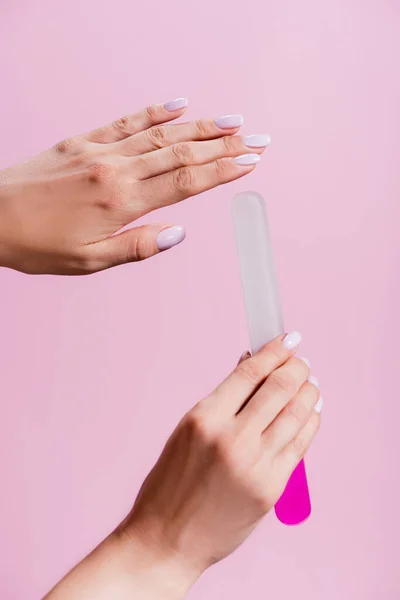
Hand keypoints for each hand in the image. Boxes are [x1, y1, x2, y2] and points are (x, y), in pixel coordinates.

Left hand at [0, 98, 269, 274]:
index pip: (185, 182)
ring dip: (200, 125)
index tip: (250, 163)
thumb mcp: (89, 260)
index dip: (221, 171)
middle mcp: (116, 169)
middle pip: (181, 152)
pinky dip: (155, 111)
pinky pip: (126, 121)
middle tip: (257, 139)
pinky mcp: (83, 140)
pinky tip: (178, 103)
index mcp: (121, 202)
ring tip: (232, 121)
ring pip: (160, 133)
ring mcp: (100, 150)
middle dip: (224, 145)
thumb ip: (137, 247)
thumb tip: (178, 234)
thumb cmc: (37, 244)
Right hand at [122, 331, 321, 579]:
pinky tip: (311, 411)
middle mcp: (233, 439)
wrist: (168, 540)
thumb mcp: (187, 431)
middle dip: (296, 366)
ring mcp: (256, 465)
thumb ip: (223, 401)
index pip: (250, 372)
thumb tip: (252, 367)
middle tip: (300, 359)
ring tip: (309, 382)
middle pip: (279, 387)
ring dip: (308, 391)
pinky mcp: (272, 489)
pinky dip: (310, 422)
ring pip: (297, 413)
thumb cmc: (170, 484)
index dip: (273, 350)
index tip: (287, 339)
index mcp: (204, 419)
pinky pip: (300, 445)